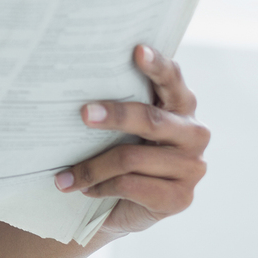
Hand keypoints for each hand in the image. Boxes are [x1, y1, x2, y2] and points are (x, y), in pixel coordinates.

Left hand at [55, 45, 209, 236]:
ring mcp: (192, 167)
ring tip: (64, 176)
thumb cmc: (123, 155)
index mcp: (181, 105)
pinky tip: (86, 190)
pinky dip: (102, 187)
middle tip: (83, 114)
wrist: (129, 207)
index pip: (171, 78)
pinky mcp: (181, 198)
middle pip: (150, 119)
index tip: (137, 50)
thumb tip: (74, 85)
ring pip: (131, 158)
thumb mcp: (122, 128)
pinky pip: (131, 186)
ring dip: (92, 167)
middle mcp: (194, 133)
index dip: (156, 64)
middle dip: (114, 115)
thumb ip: (117, 104)